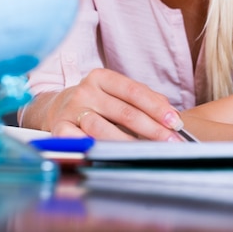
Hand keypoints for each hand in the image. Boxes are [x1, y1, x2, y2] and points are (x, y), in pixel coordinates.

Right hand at [38, 68, 184, 140]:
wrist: (56, 108)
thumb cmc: (98, 102)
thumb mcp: (118, 93)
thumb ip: (145, 100)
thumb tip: (173, 115)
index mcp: (102, 77)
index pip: (135, 92)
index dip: (157, 108)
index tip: (175, 122)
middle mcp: (85, 91)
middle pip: (124, 112)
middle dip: (152, 129)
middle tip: (170, 142)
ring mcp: (70, 110)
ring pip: (102, 128)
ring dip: (128, 143)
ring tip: (147, 152)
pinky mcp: (58, 129)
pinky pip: (78, 141)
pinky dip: (93, 147)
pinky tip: (110, 155)